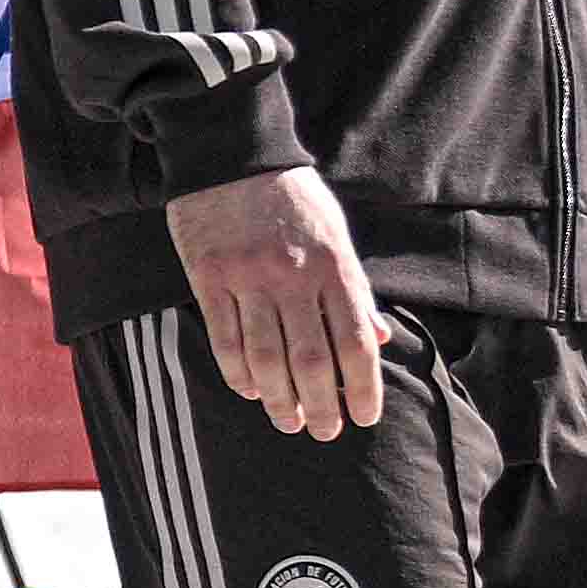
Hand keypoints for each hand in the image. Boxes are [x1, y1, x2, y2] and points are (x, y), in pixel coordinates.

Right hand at [164, 165, 387, 440]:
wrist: (231, 156)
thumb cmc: (291, 198)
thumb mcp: (336, 235)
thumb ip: (355, 289)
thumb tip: (378, 339)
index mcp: (333, 266)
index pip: (356, 341)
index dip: (363, 387)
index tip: (365, 416)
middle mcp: (293, 276)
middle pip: (311, 360)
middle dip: (322, 405)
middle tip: (326, 431)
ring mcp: (248, 277)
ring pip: (266, 357)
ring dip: (280, 399)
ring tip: (288, 421)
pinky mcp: (208, 277)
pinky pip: (224, 338)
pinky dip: (238, 373)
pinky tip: (251, 391)